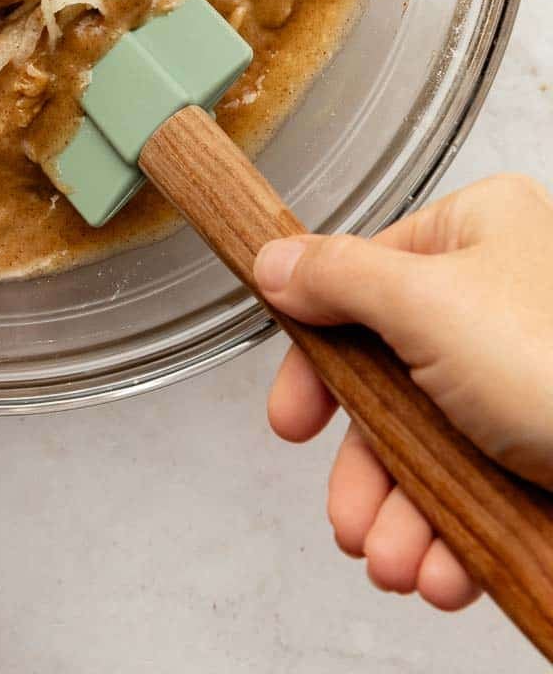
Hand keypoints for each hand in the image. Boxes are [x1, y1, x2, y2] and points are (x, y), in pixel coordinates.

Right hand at [255, 174, 552, 613]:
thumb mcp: (426, 304)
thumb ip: (338, 278)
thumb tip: (276, 260)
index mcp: (477, 234)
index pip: (363, 282)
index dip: (319, 358)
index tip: (293, 419)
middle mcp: (499, 298)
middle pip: (391, 381)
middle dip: (367, 469)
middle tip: (350, 522)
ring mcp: (525, 377)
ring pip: (431, 446)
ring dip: (402, 517)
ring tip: (397, 565)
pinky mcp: (547, 445)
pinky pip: (477, 487)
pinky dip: (449, 534)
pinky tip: (442, 569)